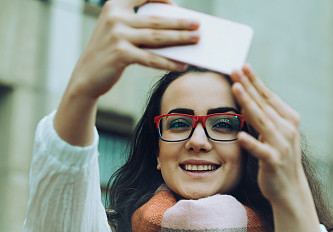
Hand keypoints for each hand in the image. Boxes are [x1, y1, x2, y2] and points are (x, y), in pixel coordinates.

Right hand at [68, 0, 198, 98]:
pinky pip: (151, 58)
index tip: (178, 5)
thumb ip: (139, 26)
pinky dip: (168, 62)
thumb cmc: (107, 52)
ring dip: (180, 39)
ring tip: (196, 40)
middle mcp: (116, 17)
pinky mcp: (120, 54)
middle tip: (199, 25)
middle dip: (181, 22)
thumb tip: (174, 31)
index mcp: (114, 5)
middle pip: (156, 20)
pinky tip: (181, 65)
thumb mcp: (118, 32)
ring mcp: (117, 35)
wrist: (86, 76)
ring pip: (157, 37)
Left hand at [231, 64, 320, 231]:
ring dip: (248, 104)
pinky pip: (261, 150)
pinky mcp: (274, 161)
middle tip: (234, 69)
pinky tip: (241, 135)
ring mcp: (281, 145)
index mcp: (288, 119)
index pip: (268, 96)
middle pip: (263, 104)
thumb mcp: (273, 134)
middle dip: (248, 85)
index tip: (243, 66)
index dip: (255, 81)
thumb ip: (262, 117)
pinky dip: (251, 142)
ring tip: (236, 89)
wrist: (289, 188)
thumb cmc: (278, 157)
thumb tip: (246, 99)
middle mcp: (287, 129)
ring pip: (262, 121)